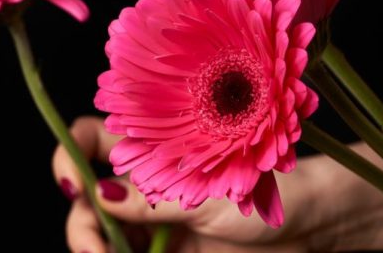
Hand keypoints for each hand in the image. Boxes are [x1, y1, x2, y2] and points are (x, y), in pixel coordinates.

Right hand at [52, 117, 350, 252]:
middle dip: (81, 227)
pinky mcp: (168, 252)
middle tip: (95, 252)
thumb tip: (100, 194)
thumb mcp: (206, 190)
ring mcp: (153, 223)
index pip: (89, 142)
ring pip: (103, 236)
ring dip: (97, 251)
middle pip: (86, 201)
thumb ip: (151, 197)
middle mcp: (143, 186)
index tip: (73, 186)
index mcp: (149, 152)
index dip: (69, 158)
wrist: (313, 226)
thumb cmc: (269, 187)